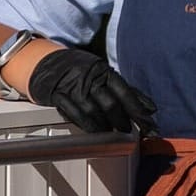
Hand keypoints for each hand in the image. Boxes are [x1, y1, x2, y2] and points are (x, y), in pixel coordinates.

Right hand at [25, 47, 157, 133]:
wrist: (45, 62)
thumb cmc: (78, 71)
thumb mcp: (103, 75)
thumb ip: (126, 91)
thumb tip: (150, 108)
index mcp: (103, 71)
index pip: (125, 92)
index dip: (137, 110)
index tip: (149, 123)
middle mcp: (89, 77)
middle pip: (110, 103)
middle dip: (122, 120)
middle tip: (129, 131)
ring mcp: (72, 87)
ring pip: (92, 110)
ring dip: (105, 125)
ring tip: (112, 132)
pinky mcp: (57, 95)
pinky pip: (73, 113)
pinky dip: (86, 124)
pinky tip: (94, 131)